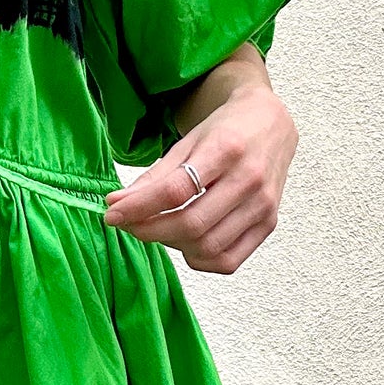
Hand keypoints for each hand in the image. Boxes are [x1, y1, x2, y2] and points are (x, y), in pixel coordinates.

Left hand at [101, 79, 298, 273]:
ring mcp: (263, 205)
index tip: (112, 214)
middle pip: (191, 224)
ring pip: (208, 247)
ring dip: (172, 244)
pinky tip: (187, 243)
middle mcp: (249, 180)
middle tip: (130, 224)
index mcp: (226, 150)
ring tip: (160, 228)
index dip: (139, 207)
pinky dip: (200, 259)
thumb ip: (153, 178)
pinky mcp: (269, 224)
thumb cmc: (225, 132)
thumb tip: (116, 206)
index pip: (175, 190)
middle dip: (150, 230)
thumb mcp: (186, 143)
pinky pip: (228, 260)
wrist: (270, 124)